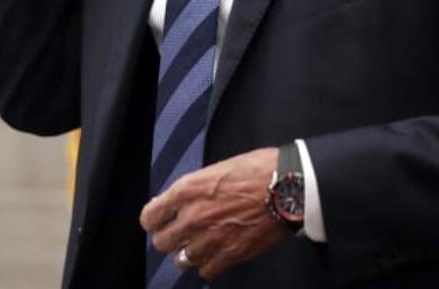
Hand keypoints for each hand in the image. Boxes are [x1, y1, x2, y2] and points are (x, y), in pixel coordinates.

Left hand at [141, 147, 288, 280]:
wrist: (288, 185)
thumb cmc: (259, 169)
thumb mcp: (218, 168)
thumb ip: (195, 188)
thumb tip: (179, 201)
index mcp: (188, 190)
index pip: (150, 216)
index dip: (154, 219)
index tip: (160, 220)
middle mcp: (194, 217)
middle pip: (162, 242)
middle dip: (170, 237)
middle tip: (181, 233)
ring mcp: (211, 238)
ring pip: (182, 260)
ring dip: (189, 253)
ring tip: (200, 245)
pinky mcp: (230, 254)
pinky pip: (206, 271)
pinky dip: (209, 264)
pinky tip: (217, 253)